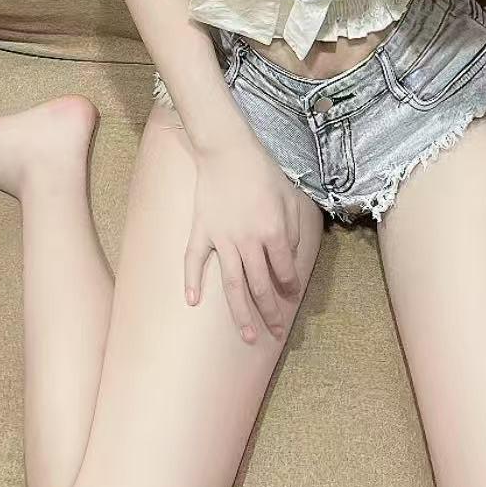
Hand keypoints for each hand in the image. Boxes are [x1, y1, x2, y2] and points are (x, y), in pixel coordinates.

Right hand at [185, 124, 304, 344]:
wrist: (228, 149)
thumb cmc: (262, 170)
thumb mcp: (289, 196)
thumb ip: (293, 228)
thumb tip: (292, 256)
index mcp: (273, 232)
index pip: (285, 271)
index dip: (290, 287)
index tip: (291, 296)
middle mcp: (249, 241)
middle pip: (261, 286)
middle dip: (270, 313)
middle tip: (275, 333)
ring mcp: (222, 239)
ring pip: (232, 285)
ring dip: (241, 314)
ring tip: (247, 337)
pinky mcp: (201, 231)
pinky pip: (195, 261)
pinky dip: (192, 281)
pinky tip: (192, 301)